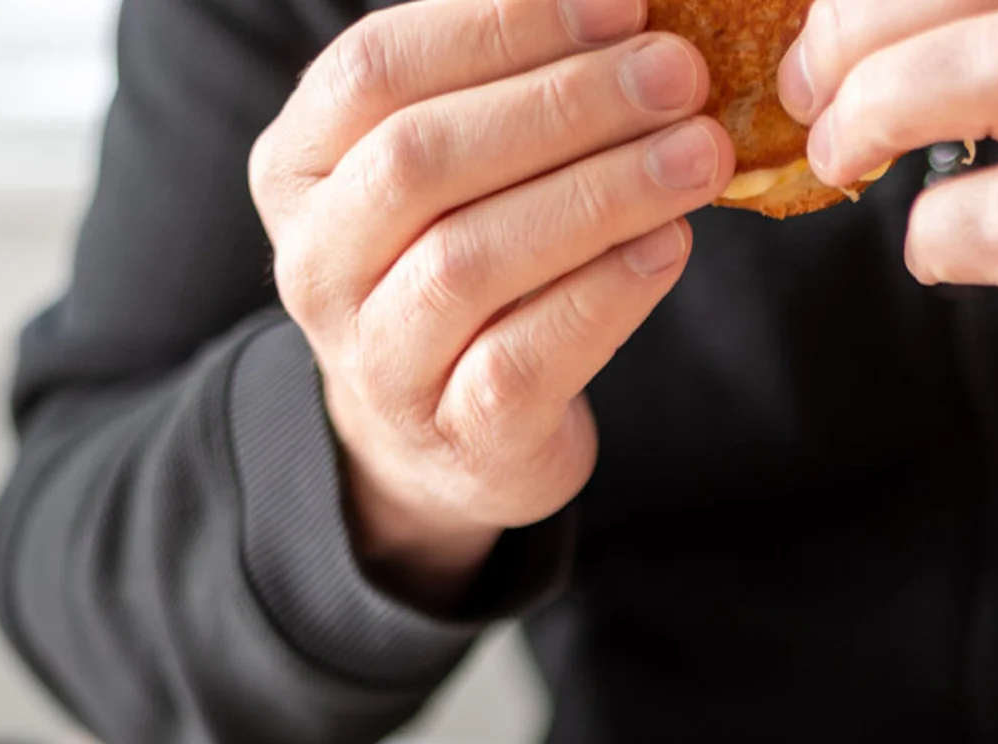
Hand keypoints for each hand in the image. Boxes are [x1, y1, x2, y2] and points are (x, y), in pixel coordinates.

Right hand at [249, 0, 733, 600]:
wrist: (450, 445)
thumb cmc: (461, 274)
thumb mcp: (453, 175)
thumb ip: (503, 93)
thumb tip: (622, 14)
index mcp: (300, 169)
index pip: (379, 68)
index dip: (501, 26)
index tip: (622, 6)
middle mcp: (317, 266)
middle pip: (421, 159)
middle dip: (563, 106)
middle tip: (678, 77)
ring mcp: (380, 363)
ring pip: (471, 261)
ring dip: (600, 195)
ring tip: (697, 157)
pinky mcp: (460, 436)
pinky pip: (526, 357)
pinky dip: (606, 294)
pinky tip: (669, 245)